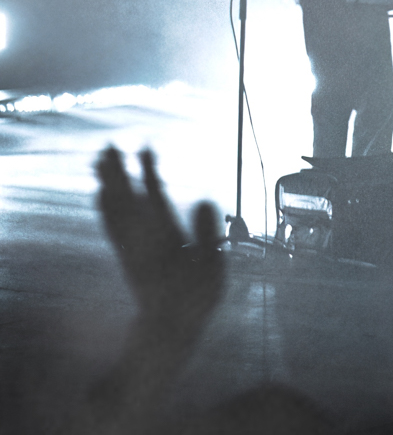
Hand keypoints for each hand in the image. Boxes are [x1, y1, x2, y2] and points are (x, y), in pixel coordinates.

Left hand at [95, 147, 223, 344]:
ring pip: (114, 210)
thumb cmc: (195, 299)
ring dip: (106, 183)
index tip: (145, 148)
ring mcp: (130, 248)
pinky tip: (99, 193)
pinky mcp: (124, 255)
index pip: (155, 199)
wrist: (165, 329)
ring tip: (100, 159)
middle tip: (108, 144)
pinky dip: (104, 206)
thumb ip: (207, 235)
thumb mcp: (212, 269)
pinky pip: (110, 225)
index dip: (149, 173)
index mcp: (166, 241)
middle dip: (117, 172)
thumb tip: (203, 201)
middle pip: (126, 201)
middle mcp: (142, 242)